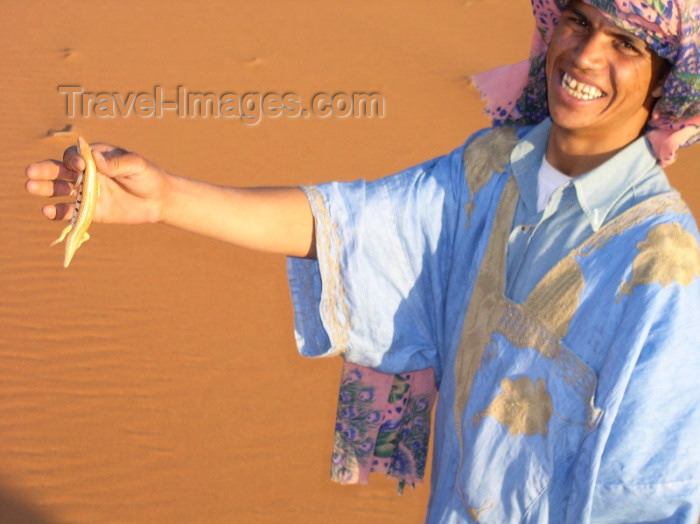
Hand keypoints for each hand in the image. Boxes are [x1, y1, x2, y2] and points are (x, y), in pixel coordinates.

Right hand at [25, 142, 171, 224]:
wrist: (160, 200)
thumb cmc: (148, 176)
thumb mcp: (136, 165)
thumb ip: (116, 163)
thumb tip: (95, 159)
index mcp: (95, 158)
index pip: (75, 156)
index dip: (73, 160)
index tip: (79, 166)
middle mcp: (87, 174)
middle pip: (60, 171)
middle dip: (45, 171)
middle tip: (30, 173)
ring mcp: (87, 193)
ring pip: (61, 190)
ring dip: (45, 189)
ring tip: (30, 187)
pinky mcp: (92, 211)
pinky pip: (71, 212)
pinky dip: (59, 212)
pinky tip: (48, 212)